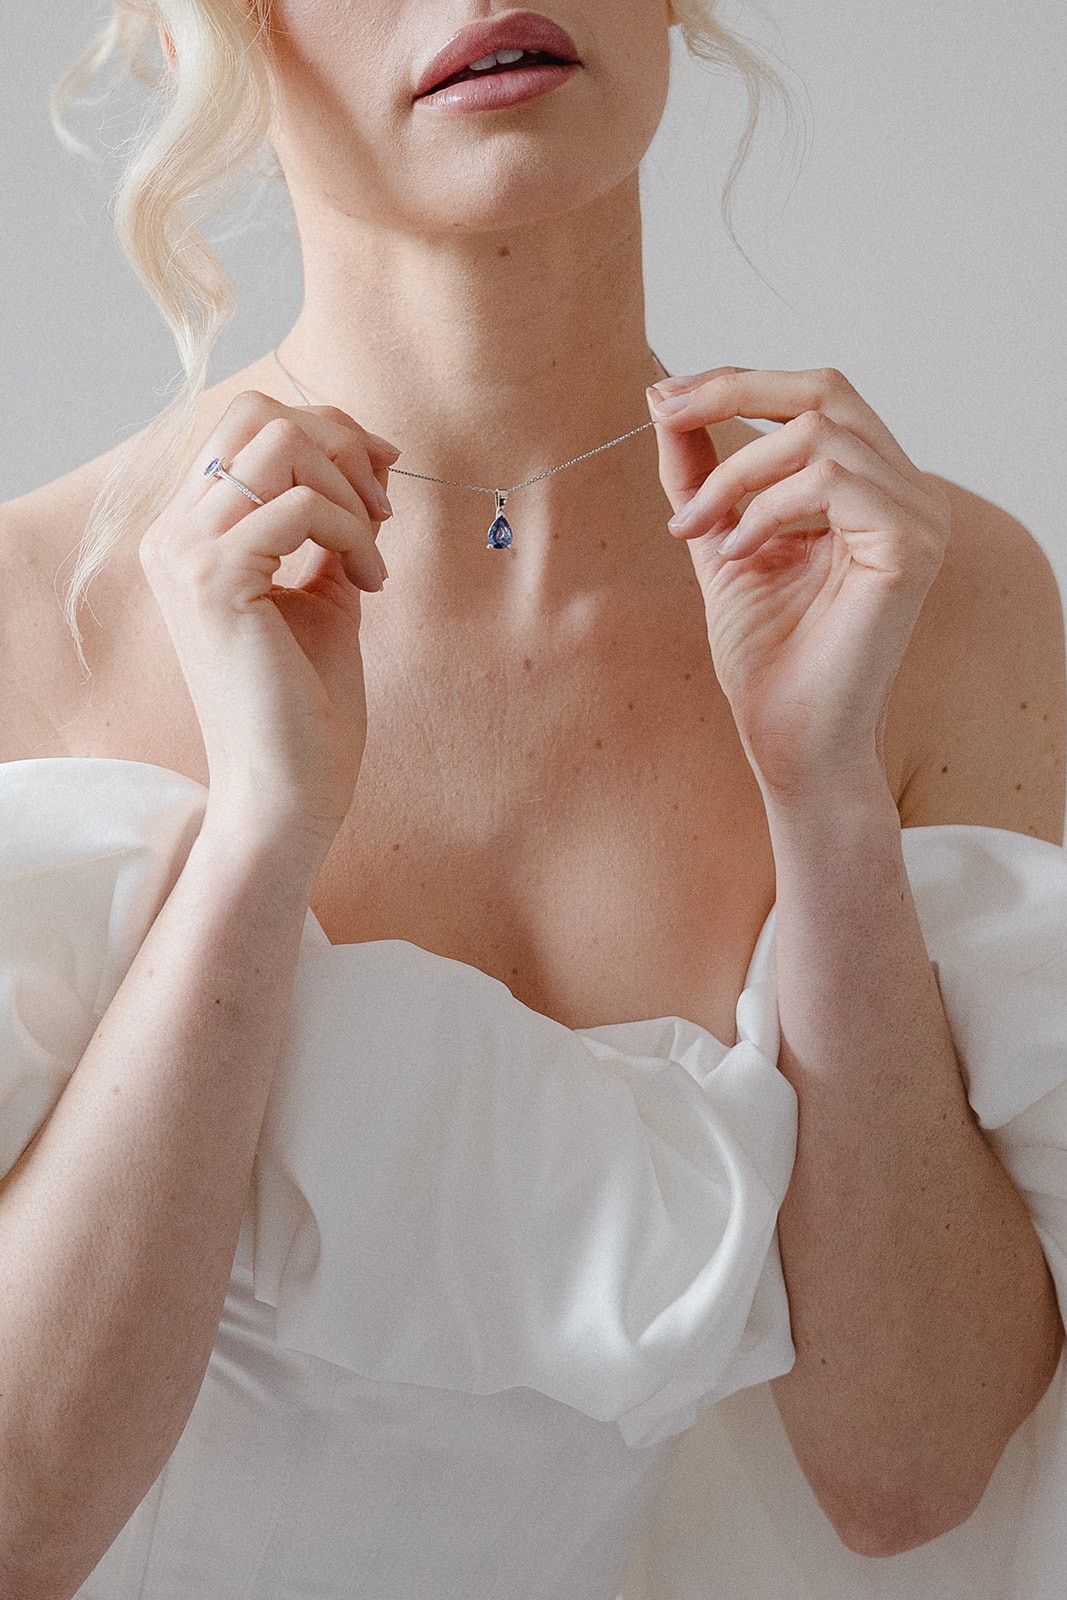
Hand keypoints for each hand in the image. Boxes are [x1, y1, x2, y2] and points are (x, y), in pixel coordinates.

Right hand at [138, 392, 399, 850]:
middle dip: (338, 443)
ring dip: (349, 489)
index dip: (326, 430)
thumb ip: (329, 528)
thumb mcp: (323, 594)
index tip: (383, 474)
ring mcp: (185, 554)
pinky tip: (371, 583)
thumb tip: (367, 460)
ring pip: (278, 445)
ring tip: (375, 554)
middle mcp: (172, 534)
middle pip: (255, 413)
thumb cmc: (306, 704)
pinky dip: (353, 533)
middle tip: (384, 510)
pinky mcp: (214, 580)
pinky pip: (301, 507)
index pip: (247, 425)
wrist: (288, 787)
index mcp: (189, 534)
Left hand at [647, 367, 950, 800]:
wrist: (789, 739)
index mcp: (870, 487)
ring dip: (735, 476)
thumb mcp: (719, 539)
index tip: (662, 396)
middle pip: (826, 389)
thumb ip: (702, 473)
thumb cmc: (765, 654)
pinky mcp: (911, 547)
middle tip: (664, 412)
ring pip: (820, 434)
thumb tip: (664, 394)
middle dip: (734, 390)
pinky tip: (740, 555)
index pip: (814, 397)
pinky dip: (769, 510)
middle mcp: (906, 493)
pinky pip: (834, 482)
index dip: (737, 382)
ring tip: (695, 530)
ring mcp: (918, 517)